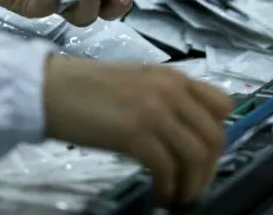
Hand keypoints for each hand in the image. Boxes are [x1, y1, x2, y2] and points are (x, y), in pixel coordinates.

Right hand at [43, 55, 232, 205]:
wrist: (50, 88)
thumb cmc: (84, 86)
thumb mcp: (135, 81)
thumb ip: (163, 97)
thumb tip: (182, 131)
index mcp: (172, 76)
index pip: (222, 105)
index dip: (217, 135)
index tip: (203, 155)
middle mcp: (171, 90)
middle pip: (214, 136)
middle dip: (208, 168)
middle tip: (192, 185)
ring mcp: (155, 111)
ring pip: (196, 156)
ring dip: (192, 184)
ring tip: (178, 197)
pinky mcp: (135, 133)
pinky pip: (167, 169)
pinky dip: (168, 188)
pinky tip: (159, 195)